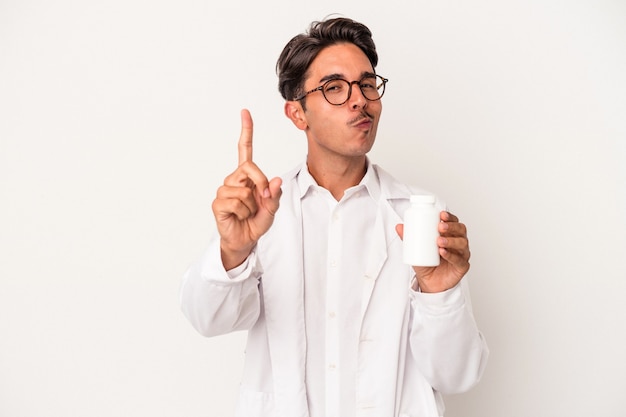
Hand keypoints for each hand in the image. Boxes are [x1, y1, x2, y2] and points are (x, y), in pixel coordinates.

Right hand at [212, 109, 281, 269]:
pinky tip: (239, 216)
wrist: (245, 240)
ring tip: (247, 212)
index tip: (245, 113)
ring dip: (252, 205)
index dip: (246, 131)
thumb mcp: (272, 208)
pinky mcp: (218, 203)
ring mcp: (224, 190)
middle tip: (263, 200)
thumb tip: (276, 181)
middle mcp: (233, 179)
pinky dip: (243, 212)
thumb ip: (275, 195)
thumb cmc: (256, 221)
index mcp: (246, 176)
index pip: (245, 150)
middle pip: (250, 168)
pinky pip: (236, 202)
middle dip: (261, 184)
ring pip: (244, 190)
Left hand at [395, 211, 470, 292]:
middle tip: (440, 227)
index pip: (454, 221)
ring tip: (439, 241)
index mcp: (450, 234)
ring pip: (462, 243)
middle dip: (451, 226)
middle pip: (461, 230)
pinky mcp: (462, 266)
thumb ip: (408, 237)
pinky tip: (443, 252)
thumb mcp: (416, 248)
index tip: (441, 215)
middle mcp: (458, 242)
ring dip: (451, 241)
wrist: (429, 282)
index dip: (449, 217)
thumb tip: (399, 226)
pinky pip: (459, 260)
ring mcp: (461, 254)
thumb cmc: (427, 263)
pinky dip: (451, 255)